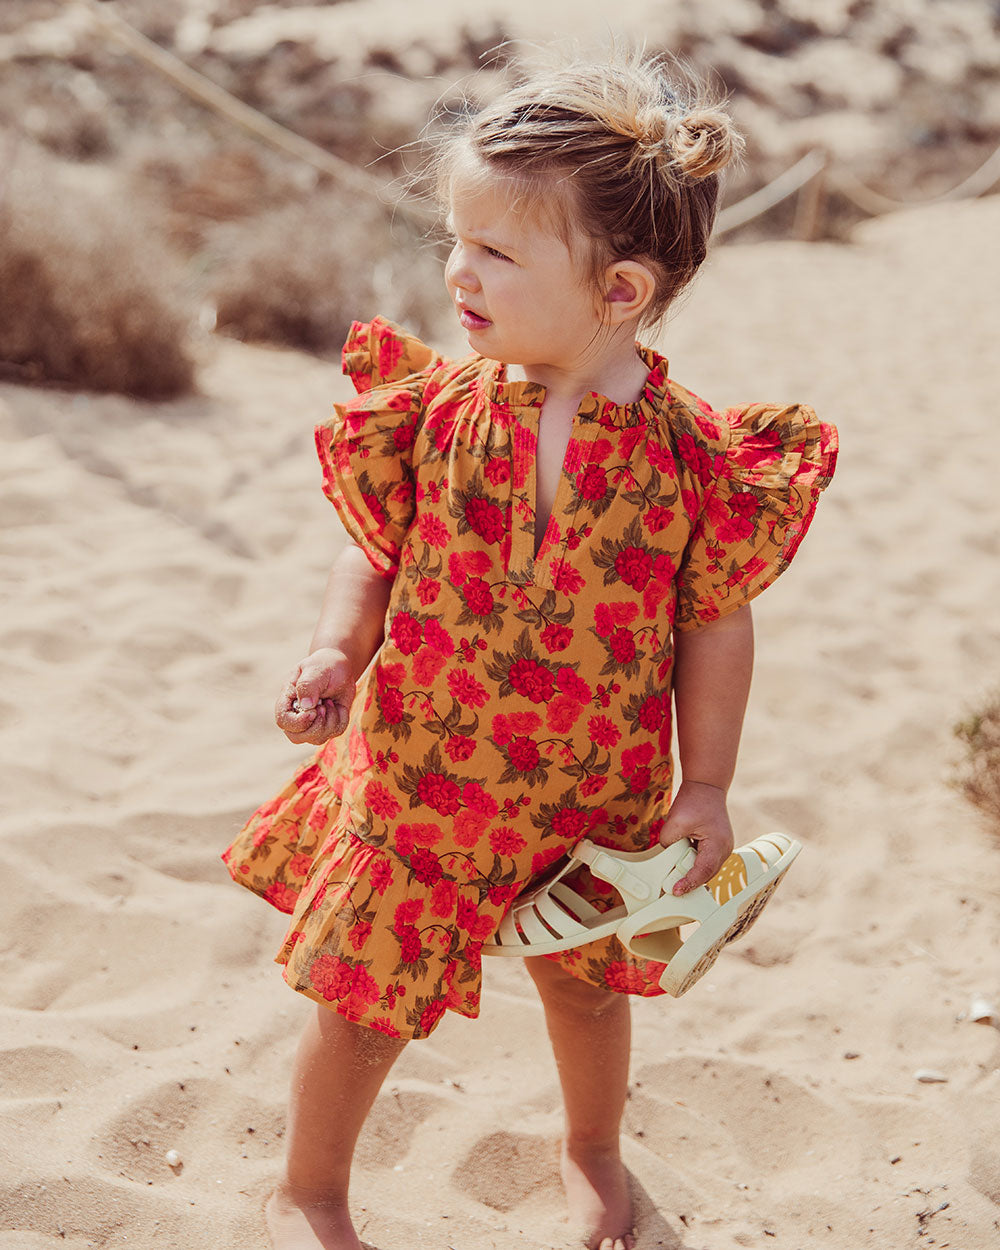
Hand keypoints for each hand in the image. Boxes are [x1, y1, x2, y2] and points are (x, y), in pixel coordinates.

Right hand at [274, 647, 356, 745]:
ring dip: (330, 721)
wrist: (339, 667)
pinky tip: (338, 706)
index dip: (298, 722)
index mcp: (287, 700)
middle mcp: (297, 715)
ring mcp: (312, 723)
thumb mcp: (315, 669)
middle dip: (316, 727)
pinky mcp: (327, 725)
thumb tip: (306, 705)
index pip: (283, 721)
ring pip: (317, 738)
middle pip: (297, 737)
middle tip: (325, 706)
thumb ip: (308, 685)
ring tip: (330, 702)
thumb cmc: (323, 665)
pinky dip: (341, 719)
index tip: (313, 711)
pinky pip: (335, 732)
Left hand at [658, 780, 734, 894]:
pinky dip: (694, 866)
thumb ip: (668, 841)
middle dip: (691, 882)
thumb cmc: (695, 800)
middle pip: (707, 873)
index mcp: (717, 844)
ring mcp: (722, 848)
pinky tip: (681, 868)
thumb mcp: (676, 821)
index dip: (689, 882)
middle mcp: (724, 849)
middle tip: (673, 890)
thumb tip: (665, 855)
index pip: (704, 870)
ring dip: (693, 874)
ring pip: (706, 869)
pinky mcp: (716, 845)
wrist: (706, 786)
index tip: (676, 891)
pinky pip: (705, 861)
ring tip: (676, 882)